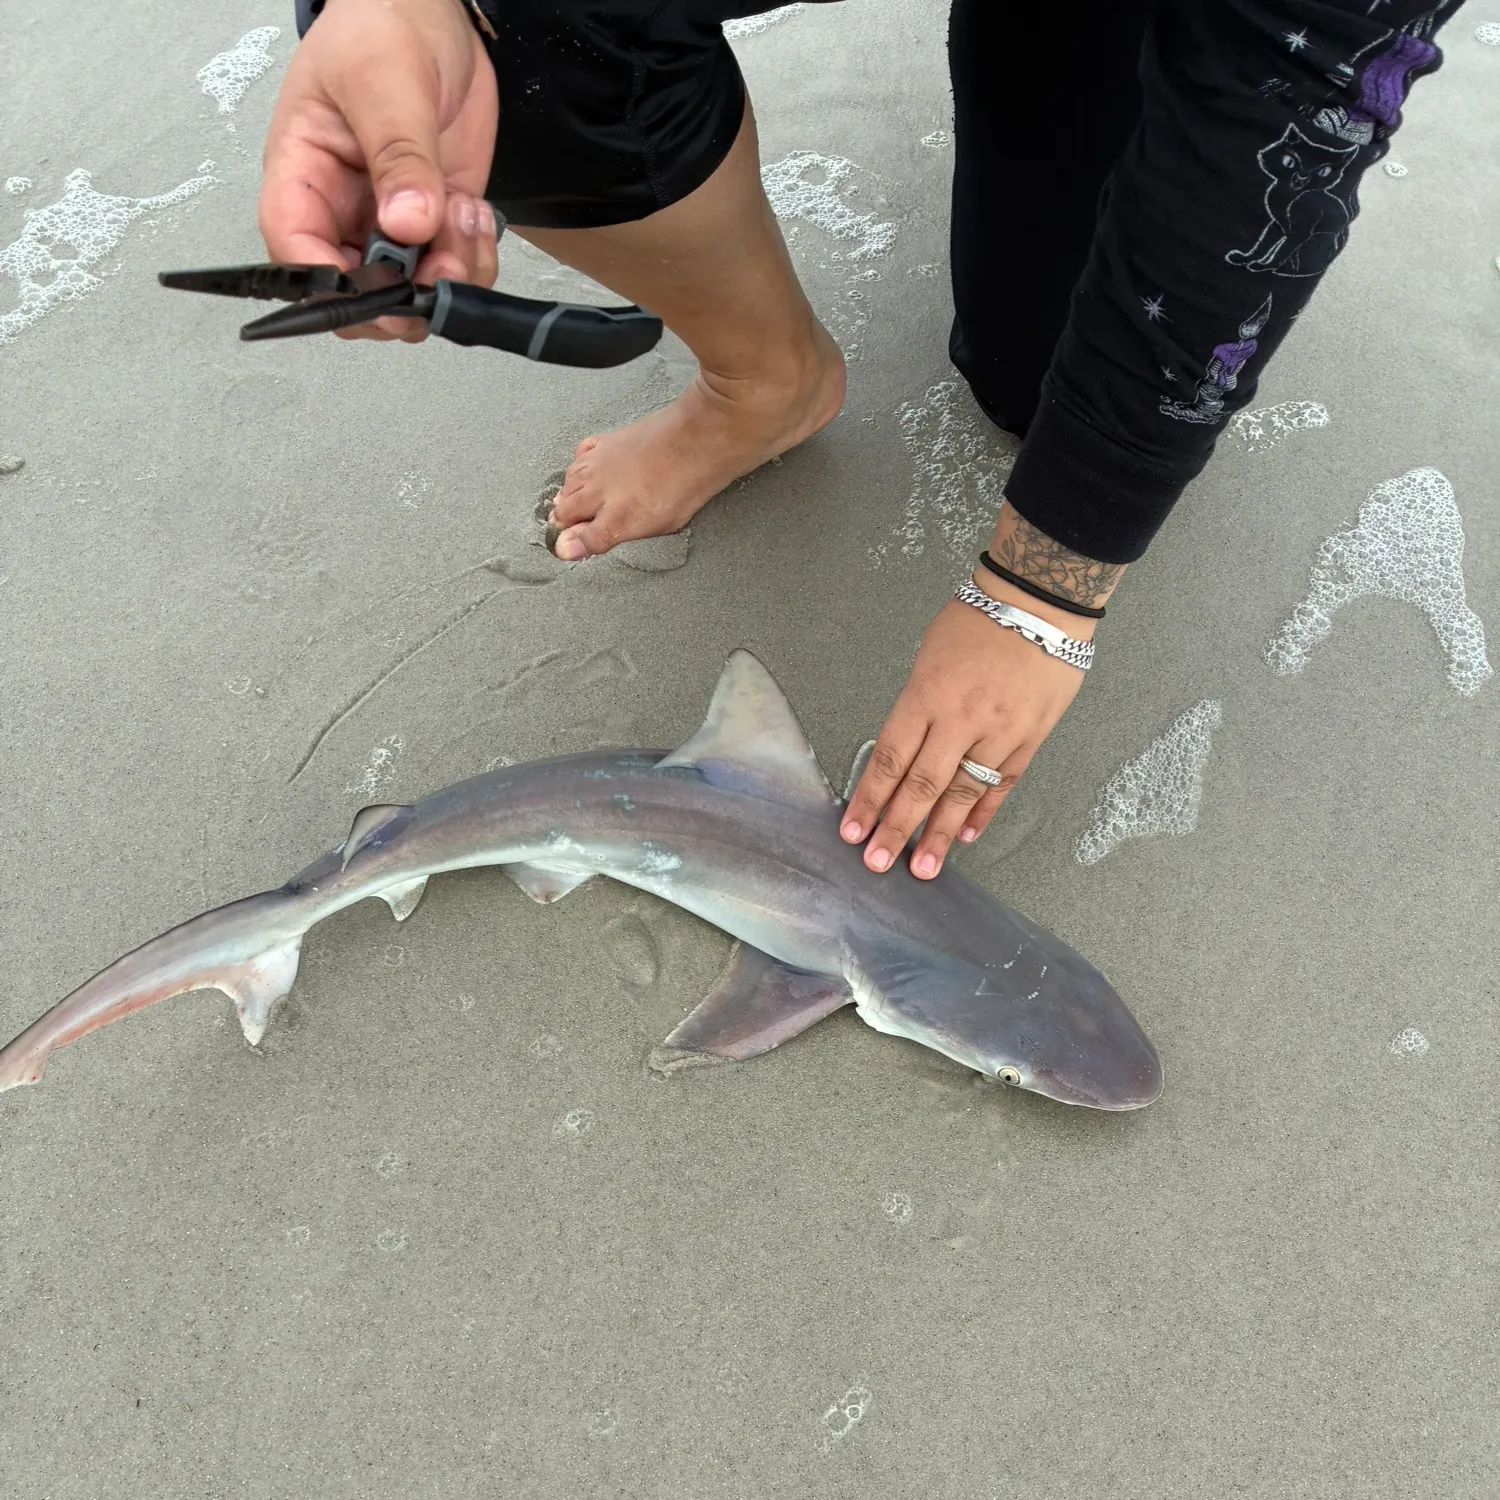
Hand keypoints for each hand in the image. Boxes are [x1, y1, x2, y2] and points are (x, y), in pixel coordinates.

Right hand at [258, 0, 500, 340]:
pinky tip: (477, 214)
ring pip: (411, 291)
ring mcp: (392, 221)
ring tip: (466, 218)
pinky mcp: (436, 220)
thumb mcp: (383, 83)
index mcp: (303, 174)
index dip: (328, 284)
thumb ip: (398, 156)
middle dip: (401, 297)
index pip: (294, 249)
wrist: (429, 10)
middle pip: (355, 293)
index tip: (376, 290)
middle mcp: (342, 209)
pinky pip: (453, 269)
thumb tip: (407, 224)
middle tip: (440, 266)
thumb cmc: (381, 26)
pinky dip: (474, 260)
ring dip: (448, 277)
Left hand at [840, 575, 1093, 878]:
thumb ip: (916, 708)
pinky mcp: (1030, 738)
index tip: (854, 830)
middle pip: (922, 786)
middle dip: (898, 829)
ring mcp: (999, 733)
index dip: (871, 800)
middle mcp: (960, 721)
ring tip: (923, 868)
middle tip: (879, 863)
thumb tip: (903, 754)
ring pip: (964, 794)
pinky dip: (983, 813)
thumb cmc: (976, 622)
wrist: (1040, 603)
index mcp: (926, 697)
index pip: (890, 760)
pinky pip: (1002, 784)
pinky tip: (965, 836)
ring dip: (939, 835)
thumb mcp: (928, 658)